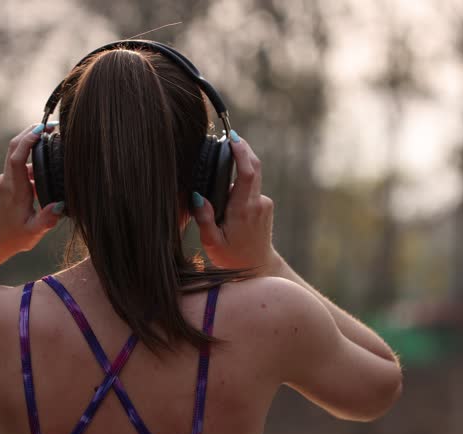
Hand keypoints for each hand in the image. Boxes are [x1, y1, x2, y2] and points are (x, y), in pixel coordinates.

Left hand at [0, 123, 63, 261]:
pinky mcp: (8, 184)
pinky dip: (32, 159)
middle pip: (15, 146)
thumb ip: (47, 219)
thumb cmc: (9, 238)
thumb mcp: (32, 233)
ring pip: (17, 154)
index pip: (18, 156)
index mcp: (15, 189)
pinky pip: (20, 166)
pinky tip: (47, 164)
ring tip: (54, 141)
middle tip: (52, 125)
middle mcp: (8, 180)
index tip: (43, 129)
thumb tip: (61, 205)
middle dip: (31, 132)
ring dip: (33, 144)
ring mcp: (6, 180)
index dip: (29, 140)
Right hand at [191, 130, 278, 272]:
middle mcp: (257, 203)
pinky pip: (251, 187)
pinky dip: (240, 183)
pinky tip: (227, 192)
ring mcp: (264, 203)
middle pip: (254, 167)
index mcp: (243, 210)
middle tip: (230, 135)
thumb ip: (205, 219)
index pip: (247, 173)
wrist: (257, 268)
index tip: (233, 137)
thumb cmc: (232, 258)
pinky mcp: (265, 205)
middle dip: (243, 149)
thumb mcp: (212, 243)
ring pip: (251, 178)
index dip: (241, 152)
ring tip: (222, 168)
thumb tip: (198, 196)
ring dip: (239, 169)